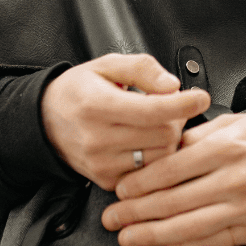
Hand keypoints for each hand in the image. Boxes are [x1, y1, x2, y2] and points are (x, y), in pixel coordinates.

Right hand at [41, 53, 209, 190]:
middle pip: (163, 135)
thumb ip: (142, 69)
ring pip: (160, 158)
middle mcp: (97, 138)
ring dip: (168, 140)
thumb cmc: (79, 90)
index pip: (152, 110)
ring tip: (154, 125)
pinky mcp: (107, 180)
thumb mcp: (107, 65)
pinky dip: (156, 158)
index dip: (183, 103)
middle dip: (176, 120)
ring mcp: (102, 163)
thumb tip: (172, 85)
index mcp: (97, 105)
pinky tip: (145, 143)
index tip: (200, 97)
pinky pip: (148, 174)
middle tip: (168, 108)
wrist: (46, 121)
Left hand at [101, 113, 245, 245]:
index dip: (141, 182)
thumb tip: (159, 150)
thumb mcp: (230, 123)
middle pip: (174, 201)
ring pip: (188, 226)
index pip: (172, 169)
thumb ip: (194, 137)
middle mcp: (234, 180)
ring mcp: (243, 209)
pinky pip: (209, 243)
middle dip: (136, 212)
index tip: (121, 190)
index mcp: (226, 148)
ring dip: (151, 234)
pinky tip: (160, 244)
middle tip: (112, 217)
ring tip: (127, 237)